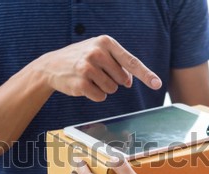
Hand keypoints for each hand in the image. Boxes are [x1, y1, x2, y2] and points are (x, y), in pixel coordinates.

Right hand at [37, 35, 161, 101]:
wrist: (51, 66)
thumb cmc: (80, 58)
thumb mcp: (98, 52)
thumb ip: (117, 63)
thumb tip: (129, 81)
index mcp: (105, 42)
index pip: (131, 61)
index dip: (146, 74)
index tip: (157, 84)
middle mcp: (97, 52)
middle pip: (122, 79)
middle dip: (113, 80)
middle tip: (97, 73)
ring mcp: (88, 68)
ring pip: (112, 90)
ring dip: (103, 88)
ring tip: (88, 78)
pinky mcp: (81, 83)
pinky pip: (100, 97)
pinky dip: (95, 95)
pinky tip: (83, 86)